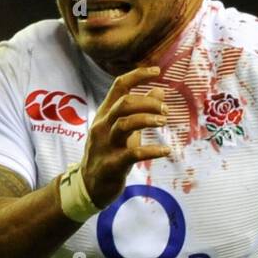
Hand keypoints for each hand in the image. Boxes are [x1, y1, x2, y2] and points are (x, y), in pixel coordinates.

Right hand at [80, 66, 169, 207]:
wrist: (90, 186)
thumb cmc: (109, 154)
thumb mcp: (124, 130)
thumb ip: (140, 110)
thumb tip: (160, 90)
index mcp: (105, 114)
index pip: (119, 86)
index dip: (138, 75)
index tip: (157, 71)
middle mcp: (103, 126)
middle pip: (124, 103)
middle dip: (148, 103)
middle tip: (166, 111)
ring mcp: (106, 145)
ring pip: (125, 124)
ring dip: (147, 120)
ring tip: (164, 122)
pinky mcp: (112, 164)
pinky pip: (133, 154)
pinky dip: (152, 150)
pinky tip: (166, 151)